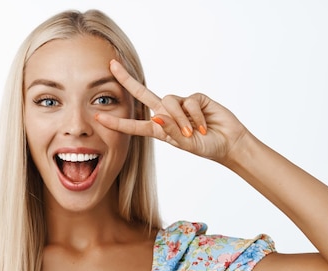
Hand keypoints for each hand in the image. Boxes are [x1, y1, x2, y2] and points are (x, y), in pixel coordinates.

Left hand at [95, 59, 254, 163]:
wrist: (229, 143)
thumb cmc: (207, 147)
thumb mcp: (187, 144)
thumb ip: (172, 132)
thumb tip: (157, 117)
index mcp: (160, 130)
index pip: (135, 125)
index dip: (117, 123)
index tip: (98, 118)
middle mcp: (167, 114)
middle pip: (143, 94)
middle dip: (127, 80)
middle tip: (112, 65)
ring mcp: (181, 105)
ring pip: (169, 101)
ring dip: (181, 118)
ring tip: (194, 132)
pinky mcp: (195, 98)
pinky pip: (190, 101)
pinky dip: (196, 115)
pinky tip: (204, 124)